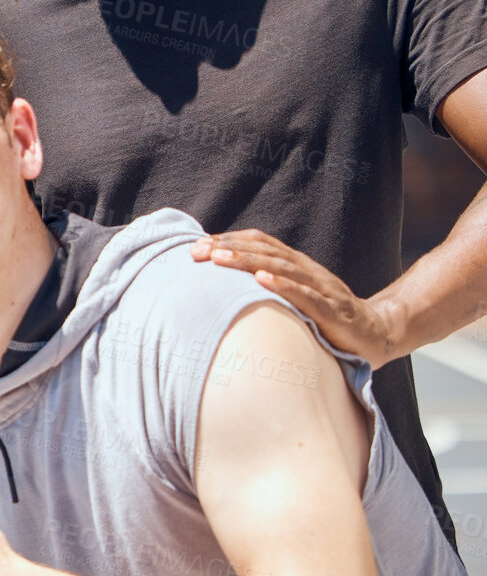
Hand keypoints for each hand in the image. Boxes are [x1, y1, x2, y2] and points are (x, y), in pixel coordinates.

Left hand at [190, 230, 396, 365]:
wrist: (377, 334)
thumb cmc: (327, 317)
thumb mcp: (295, 297)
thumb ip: (269, 286)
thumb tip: (225, 285)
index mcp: (297, 266)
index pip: (260, 243)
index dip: (229, 241)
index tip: (196, 245)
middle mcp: (308, 271)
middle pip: (266, 251)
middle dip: (229, 248)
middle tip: (197, 250)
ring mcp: (322, 289)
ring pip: (282, 268)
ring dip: (248, 261)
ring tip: (219, 258)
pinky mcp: (334, 313)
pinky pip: (307, 297)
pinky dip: (284, 287)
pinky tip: (262, 281)